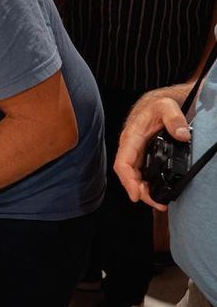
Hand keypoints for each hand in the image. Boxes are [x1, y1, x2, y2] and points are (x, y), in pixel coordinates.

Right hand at [114, 94, 190, 210]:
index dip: (128, 180)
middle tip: (157, 203)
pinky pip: (139, 173)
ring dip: (143, 190)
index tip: (136, 194)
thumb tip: (182, 135)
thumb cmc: (156, 105)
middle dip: (139, 191)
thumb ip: (174, 118)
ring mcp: (135, 153)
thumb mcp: (166, 106)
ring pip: (133, 176)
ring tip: (159, 202)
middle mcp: (130, 147)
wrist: (156, 103)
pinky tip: (155, 191)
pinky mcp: (141, 156)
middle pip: (128, 174)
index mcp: (131, 137)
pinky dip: (145, 184)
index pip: (123, 162)